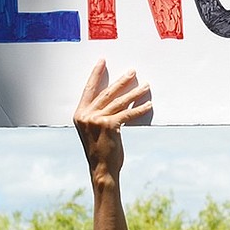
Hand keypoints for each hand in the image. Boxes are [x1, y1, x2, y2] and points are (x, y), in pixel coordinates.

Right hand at [73, 60, 151, 180]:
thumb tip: (113, 99)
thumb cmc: (99, 149)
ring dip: (135, 93)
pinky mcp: (109, 125)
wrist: (101, 168)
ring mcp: (97, 120)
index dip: (96, 74)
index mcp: (80, 113)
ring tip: (146, 85)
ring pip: (120, 101)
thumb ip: (97, 114)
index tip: (102, 61)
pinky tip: (149, 104)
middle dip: (122, 81)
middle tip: (133, 72)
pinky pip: (128, 114)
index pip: (89, 89)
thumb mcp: (93, 129)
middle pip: (107, 92)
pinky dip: (140, 109)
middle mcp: (86, 115)